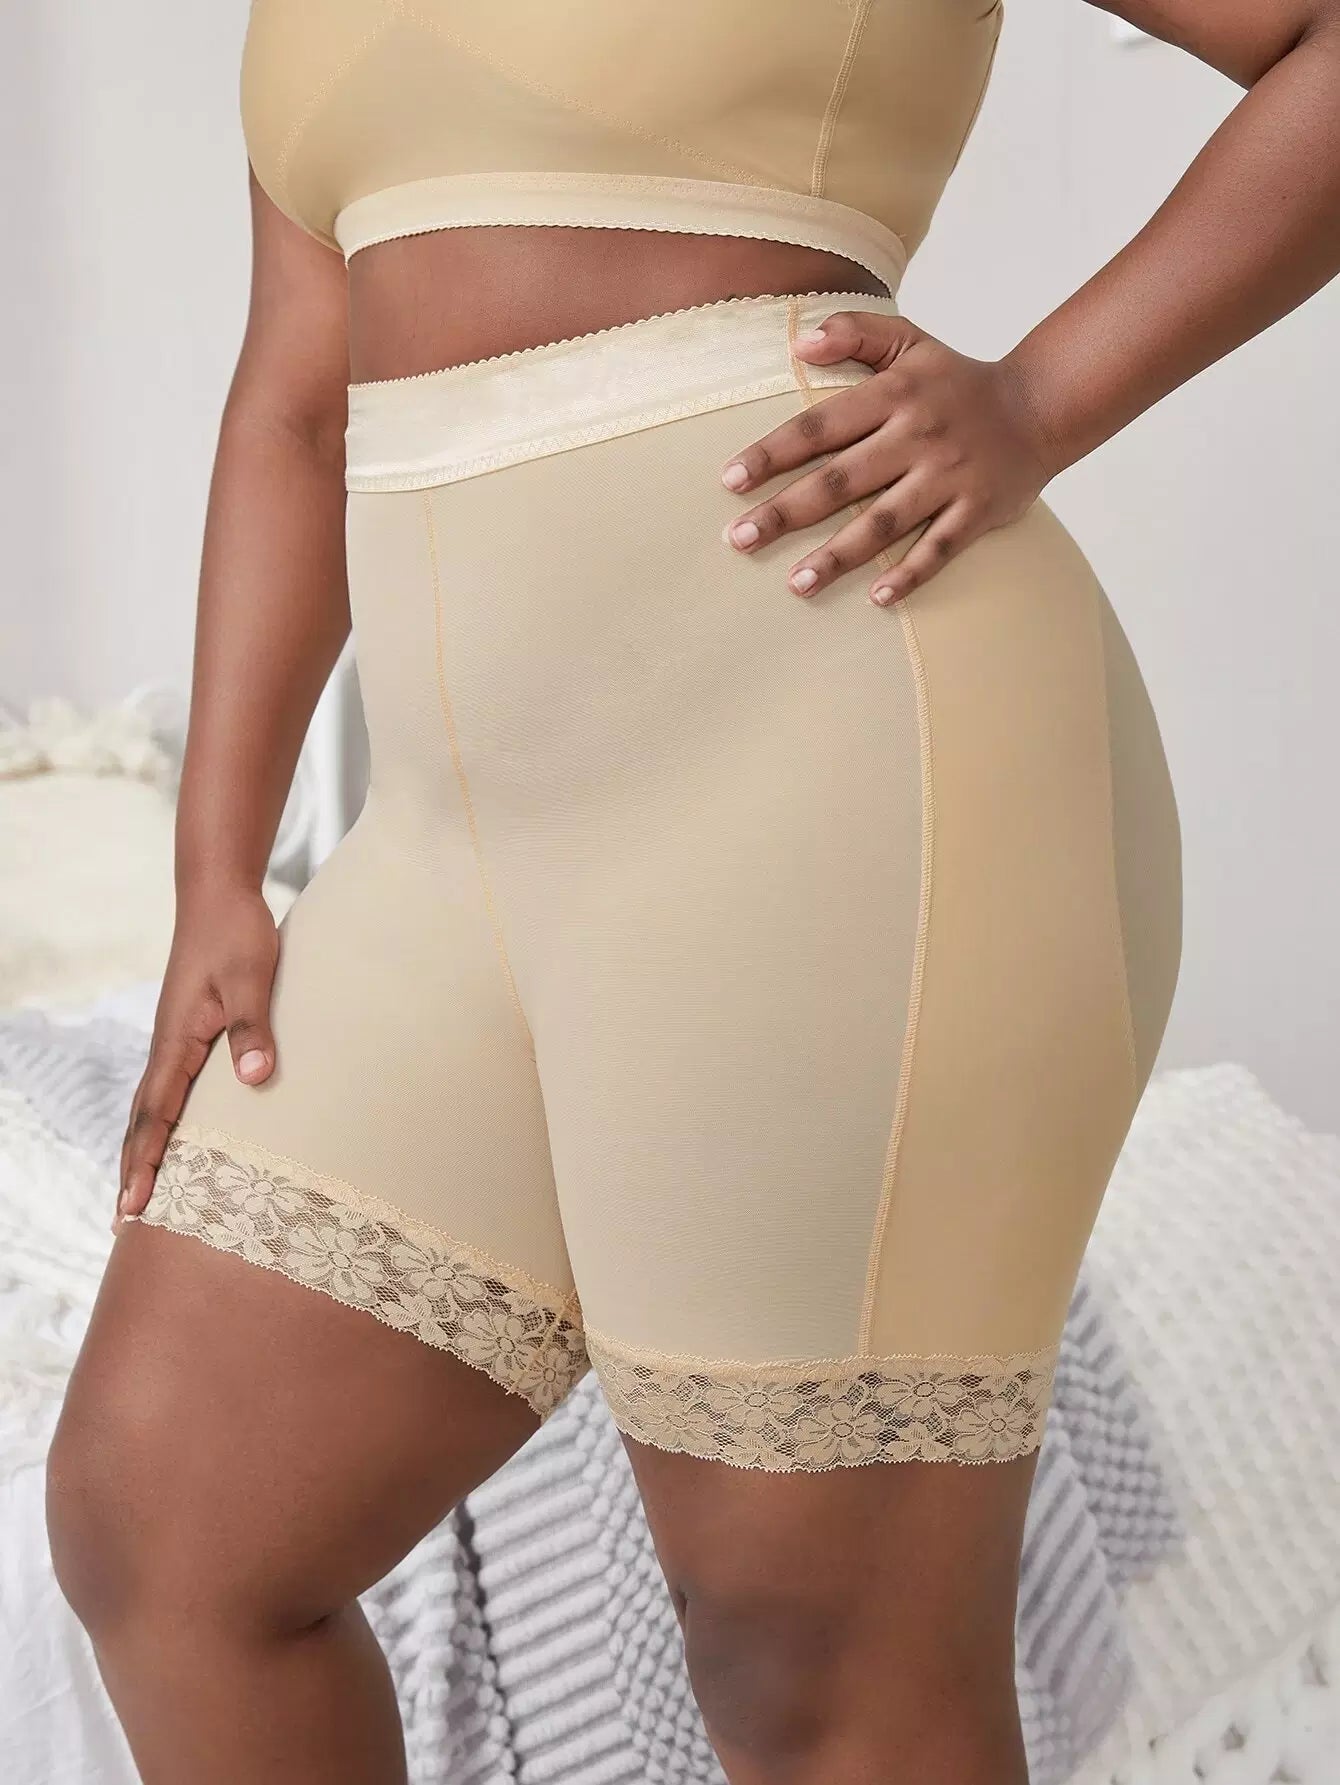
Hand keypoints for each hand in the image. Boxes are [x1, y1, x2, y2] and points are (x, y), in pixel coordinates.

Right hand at [114, 885, 278, 1233]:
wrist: (220, 897)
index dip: (146, 1163)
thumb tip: (254, 1079)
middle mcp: (169, 1049)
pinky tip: (180, 1142)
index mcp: (177, 1042)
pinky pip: (174, 1092)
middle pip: (145, 1122)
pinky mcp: (191, 1035)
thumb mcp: (251, 978)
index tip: (134, 1207)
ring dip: (148, 1152)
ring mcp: (178, 1043)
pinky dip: (167, 1125)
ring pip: (155, 1109)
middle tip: (125, 1225)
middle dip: (135, 1172)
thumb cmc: (237, 934)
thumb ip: (252, 1028)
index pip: (155, 1116)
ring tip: (144, 1198)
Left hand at [719, 310, 1056, 604]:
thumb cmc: (957, 380)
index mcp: (895, 395)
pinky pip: (940, 548)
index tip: (730, 481)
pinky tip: (877, 600)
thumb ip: (855, 333)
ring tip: (795, 584)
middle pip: (841, 480)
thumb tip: (798, 341)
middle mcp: (918, 436)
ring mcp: (949, 477)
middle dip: (787, 511)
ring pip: (885, 522)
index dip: (772, 453)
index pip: (820, 426)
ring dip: (839, 556)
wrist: (1041, 406)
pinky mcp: (978, 511)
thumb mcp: (910, 341)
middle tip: (739, 539)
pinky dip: (912, 575)